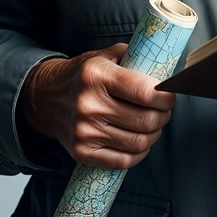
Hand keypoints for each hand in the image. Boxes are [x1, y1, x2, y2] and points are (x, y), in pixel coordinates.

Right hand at [20, 43, 176, 168]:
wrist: (45, 97)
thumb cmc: (83, 75)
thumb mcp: (105, 55)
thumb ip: (134, 57)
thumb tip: (166, 68)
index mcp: (97, 75)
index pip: (144, 92)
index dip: (165, 96)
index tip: (170, 94)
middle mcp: (89, 104)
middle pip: (145, 120)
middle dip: (164, 116)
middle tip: (164, 110)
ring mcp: (84, 131)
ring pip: (138, 142)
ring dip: (155, 134)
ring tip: (154, 124)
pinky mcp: (81, 152)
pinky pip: (122, 161)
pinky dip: (139, 153)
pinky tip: (141, 141)